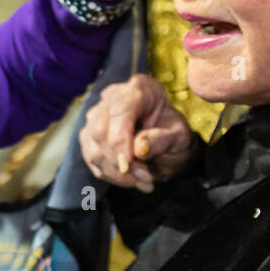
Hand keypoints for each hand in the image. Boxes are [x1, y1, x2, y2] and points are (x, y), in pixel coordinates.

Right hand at [80, 73, 197, 191]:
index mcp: (140, 90)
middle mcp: (113, 98)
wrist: (169, 144)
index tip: (126, 166)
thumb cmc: (175, 136)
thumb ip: (161, 140)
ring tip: (143, 180)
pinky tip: (132, 180)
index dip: (119, 139)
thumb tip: (138, 149)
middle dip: (119, 160)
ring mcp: (98, 116)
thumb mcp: (179, 137)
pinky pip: (92, 160)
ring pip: (93, 148)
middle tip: (145, 177)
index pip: (119, 110)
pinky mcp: (90, 136)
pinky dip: (111, 175)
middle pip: (99, 129)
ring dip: (116, 173)